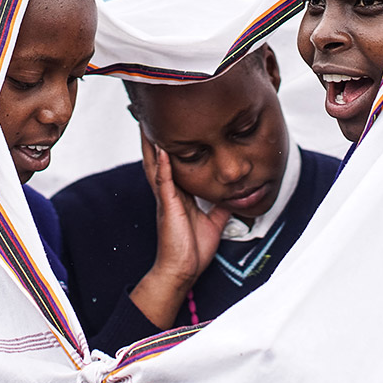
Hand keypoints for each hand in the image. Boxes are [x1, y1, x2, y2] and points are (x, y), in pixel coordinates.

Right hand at [129, 129, 229, 328]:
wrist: (182, 270)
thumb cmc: (192, 249)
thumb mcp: (214, 221)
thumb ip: (220, 206)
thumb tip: (234, 195)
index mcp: (177, 193)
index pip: (171, 162)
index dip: (168, 142)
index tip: (168, 123)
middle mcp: (168, 191)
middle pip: (157, 157)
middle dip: (154, 135)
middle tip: (149, 113)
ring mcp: (166, 197)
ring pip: (156, 164)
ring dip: (152, 143)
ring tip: (148, 122)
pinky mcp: (167, 206)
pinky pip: (163, 181)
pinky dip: (163, 164)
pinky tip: (163, 149)